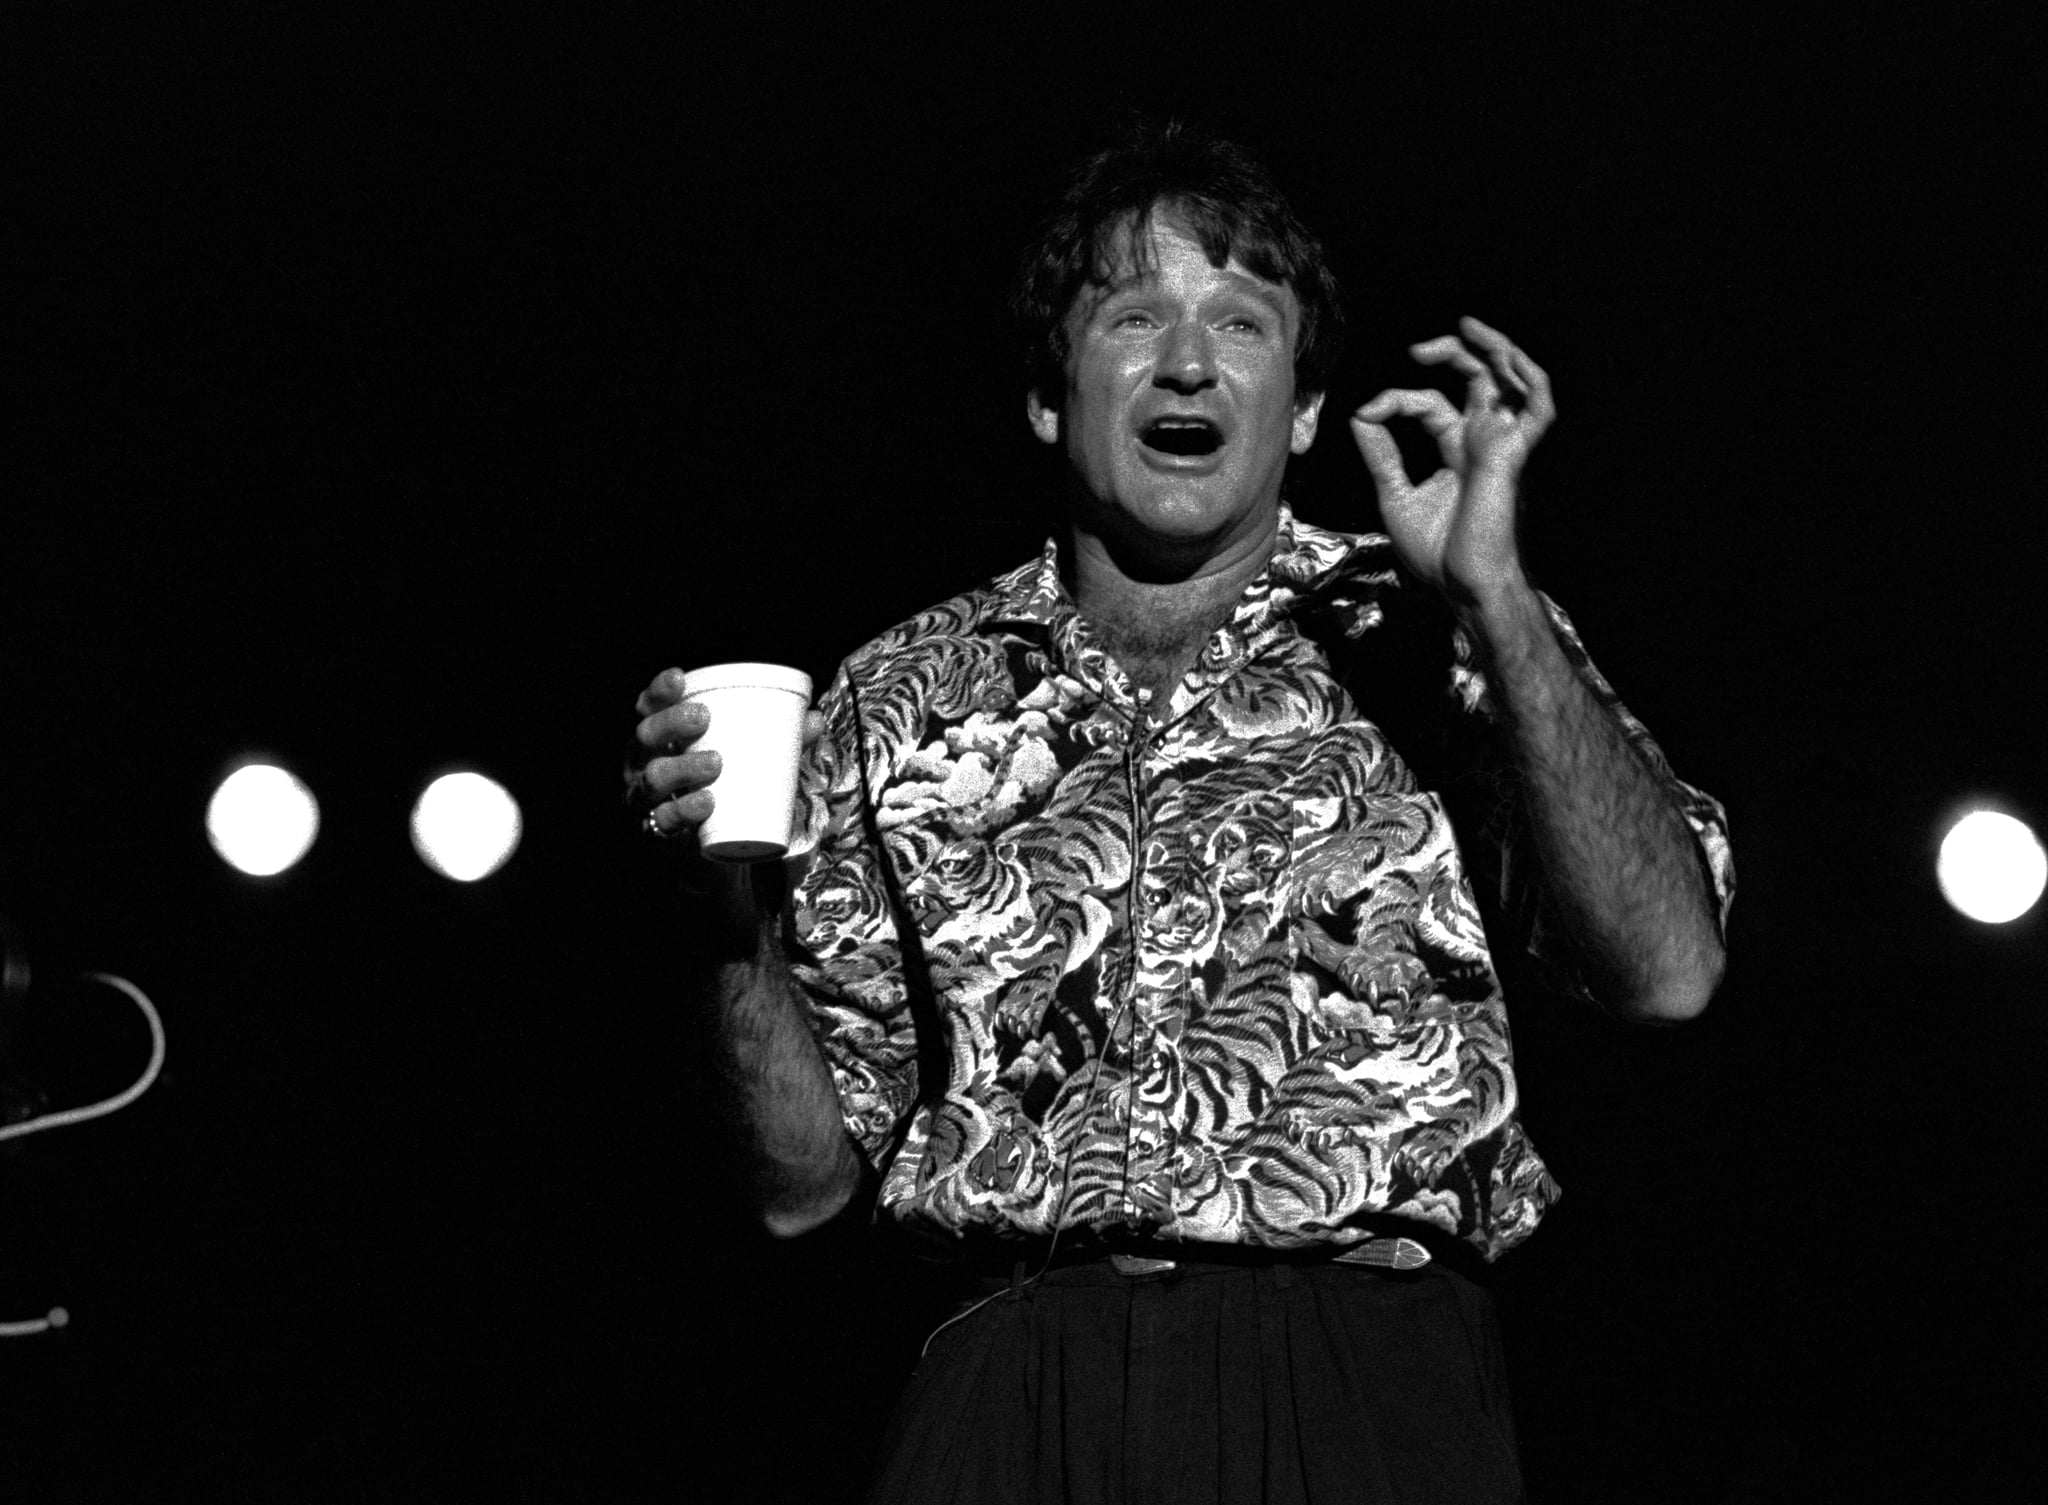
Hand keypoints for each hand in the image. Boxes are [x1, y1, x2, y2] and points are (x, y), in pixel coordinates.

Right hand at [626, 667, 826, 846]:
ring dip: (682, 768)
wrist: (713, 849)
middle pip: (645, 736)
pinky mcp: (656, 832)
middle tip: (703, 717)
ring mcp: (644, 799)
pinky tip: (705, 804)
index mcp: (660, 738)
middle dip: (671, 723)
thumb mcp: (747, 762)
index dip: (658, 691)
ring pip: (652, 779)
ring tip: (715, 762)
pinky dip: (684, 812)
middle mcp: (642, 764)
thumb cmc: (724, 788)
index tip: (680, 678)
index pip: (648, 707)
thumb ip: (778, 743)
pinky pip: (663, 822)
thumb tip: (814, 720)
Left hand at [1348, 316, 1554, 607]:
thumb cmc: (1437, 552)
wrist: (1463, 584)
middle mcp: (1482, 441)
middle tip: (1420, 348)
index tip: (1369, 413)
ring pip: (1513, 381)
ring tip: (1468, 328)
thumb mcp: (1395, 495)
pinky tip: (1508, 359)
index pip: (1431, 404)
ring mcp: (1502, 445)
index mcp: (1456, 450)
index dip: (1397, 399)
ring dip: (1495, 349)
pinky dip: (1530, 379)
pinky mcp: (1515, 455)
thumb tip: (1360, 414)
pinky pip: (1539, 407)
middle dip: (1453, 353)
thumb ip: (1381, 455)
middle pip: (1478, 379)